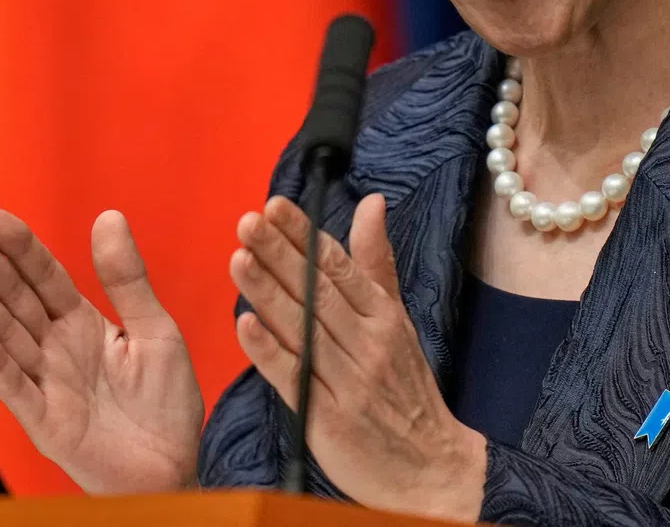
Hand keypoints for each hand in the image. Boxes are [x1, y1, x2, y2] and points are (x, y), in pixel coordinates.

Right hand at [0, 208, 204, 492]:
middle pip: (14, 299)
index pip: (42, 276)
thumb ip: (128, 277)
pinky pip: (15, 387)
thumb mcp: (155, 326)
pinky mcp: (46, 421)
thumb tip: (109, 216)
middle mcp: (56, 349)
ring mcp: (47, 383)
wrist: (174, 463)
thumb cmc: (164, 401)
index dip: (18, 247)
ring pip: (5, 335)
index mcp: (81, 323)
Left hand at [230, 195, 486, 520]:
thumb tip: (371, 202)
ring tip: (239, 258)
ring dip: (268, 292)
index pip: (338, 265)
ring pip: (303, 328)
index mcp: (383, 314)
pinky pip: (295, 379)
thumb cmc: (405, 386)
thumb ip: (374, 262)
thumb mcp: (397, 318)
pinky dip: (270, 353)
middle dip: (280, 253)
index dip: (304, 235)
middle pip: (317, 290)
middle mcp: (367, 342)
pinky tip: (245, 325)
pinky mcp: (328, 421)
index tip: (275, 206)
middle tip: (248, 222)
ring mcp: (348, 381)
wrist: (430, 466)